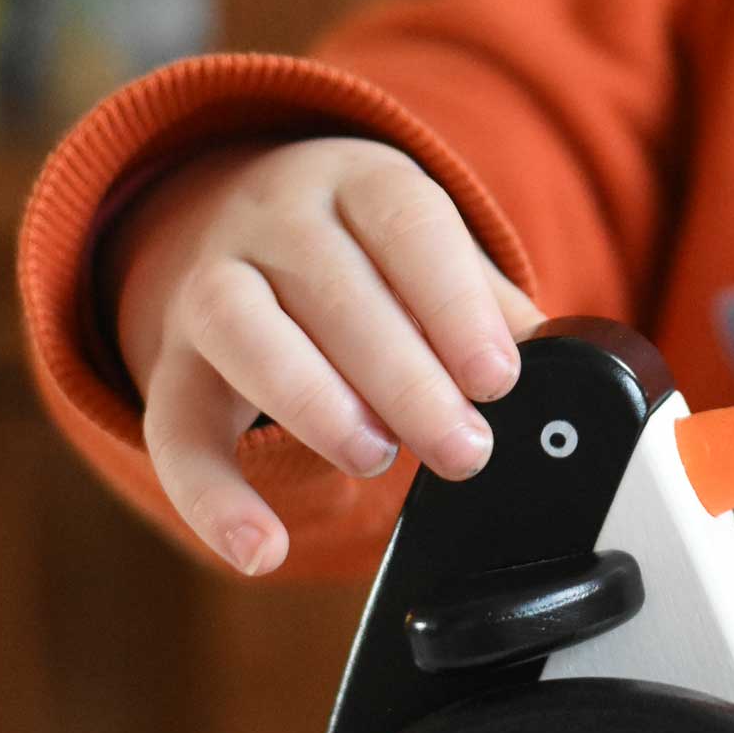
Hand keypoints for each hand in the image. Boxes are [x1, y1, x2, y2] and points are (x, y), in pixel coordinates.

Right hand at [107, 134, 546, 575]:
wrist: (236, 221)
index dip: (454, 303)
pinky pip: (172, 427)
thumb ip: (490, 310)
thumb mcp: (434, 256)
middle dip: (404, 378)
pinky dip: (212, 498)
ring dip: (313, 402)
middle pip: (331, 286)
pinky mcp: (171, 365)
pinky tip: (262, 551)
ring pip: (242, 330)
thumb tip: (561, 373)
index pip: (407, 225)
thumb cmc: (367, 256)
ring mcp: (208, 284)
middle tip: (463, 449)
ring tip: (374, 459)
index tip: (498, 378)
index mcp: (358, 181)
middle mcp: (273, 218)